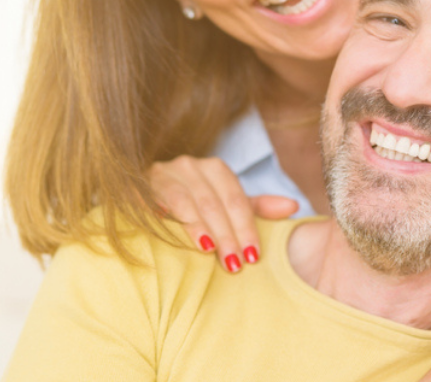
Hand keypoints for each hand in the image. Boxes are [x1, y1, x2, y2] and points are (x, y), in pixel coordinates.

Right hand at [149, 155, 297, 272]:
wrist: (143, 198)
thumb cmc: (192, 206)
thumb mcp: (226, 206)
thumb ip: (256, 208)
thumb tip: (293, 206)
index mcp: (214, 169)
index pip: (236, 200)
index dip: (246, 228)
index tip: (253, 257)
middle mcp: (188, 165)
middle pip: (212, 201)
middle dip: (225, 234)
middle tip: (234, 264)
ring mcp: (160, 173)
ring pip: (184, 200)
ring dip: (198, 227)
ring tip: (209, 250)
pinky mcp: (136, 186)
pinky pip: (150, 200)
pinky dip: (163, 216)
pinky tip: (171, 235)